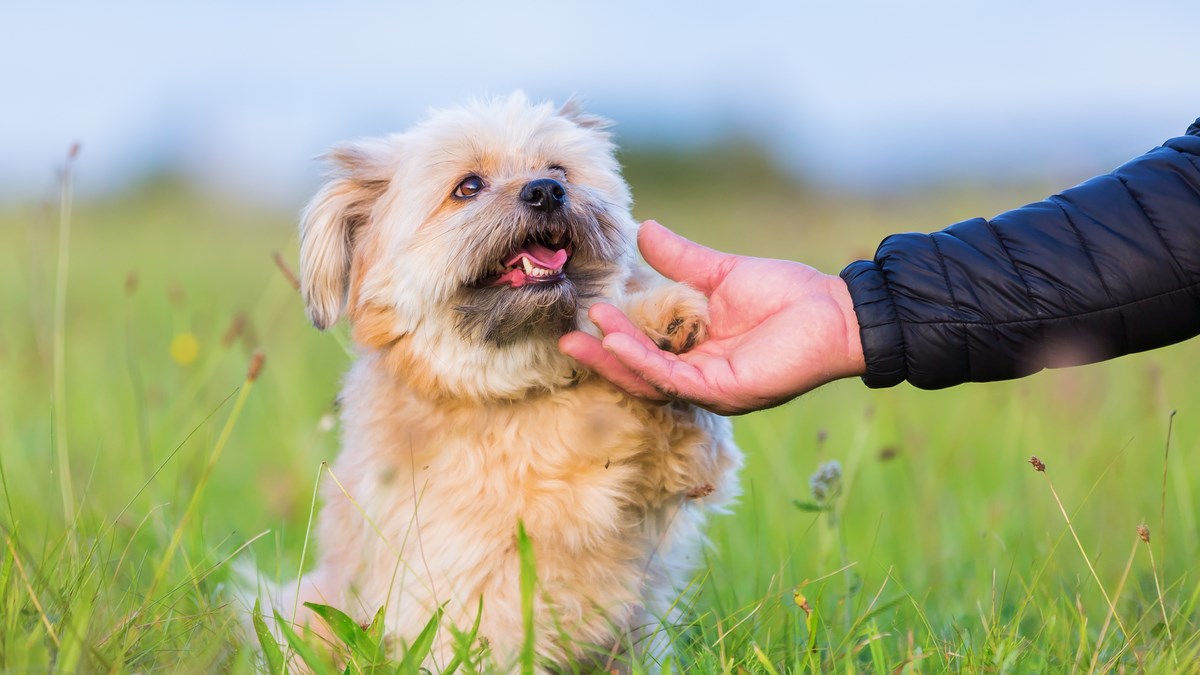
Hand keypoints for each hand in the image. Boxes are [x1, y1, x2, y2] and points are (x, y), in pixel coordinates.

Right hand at [558, 221, 866, 414]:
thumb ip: (681, 260)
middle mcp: (701, 377)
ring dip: (618, 357)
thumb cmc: (788, 295)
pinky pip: (674, 381)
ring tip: (591, 331)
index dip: (613, 337)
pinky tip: (619, 341)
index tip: (585, 314)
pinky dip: (643, 362)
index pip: (645, 351)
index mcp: (698, 352)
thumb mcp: (721, 273)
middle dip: (603, 358)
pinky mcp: (726, 392)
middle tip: (566, 340)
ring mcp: (712, 389)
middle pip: (639, 374)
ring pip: (651, 380)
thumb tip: (643, 230)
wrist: (835, 310)